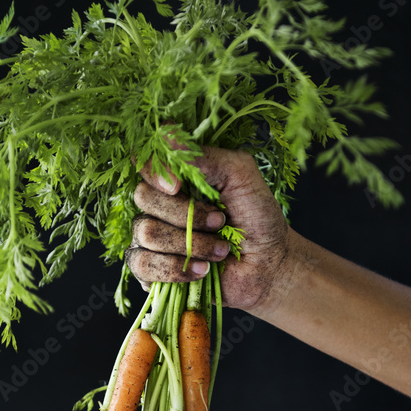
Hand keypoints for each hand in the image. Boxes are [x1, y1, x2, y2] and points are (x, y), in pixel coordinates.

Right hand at [126, 145, 290, 313]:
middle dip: (187, 216)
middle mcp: (158, 204)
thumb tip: (167, 140)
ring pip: (146, 233)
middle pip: (144, 198)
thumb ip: (206, 157)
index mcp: (176, 176)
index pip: (144, 161)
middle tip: (220, 224)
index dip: (154, 171)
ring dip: (190, 245)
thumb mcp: (241, 175)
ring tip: (220, 252)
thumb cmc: (256, 217)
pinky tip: (202, 270)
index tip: (178, 186)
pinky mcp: (150, 270)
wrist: (267, 264)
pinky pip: (143, 264)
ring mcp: (150, 237)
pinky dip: (176, 269)